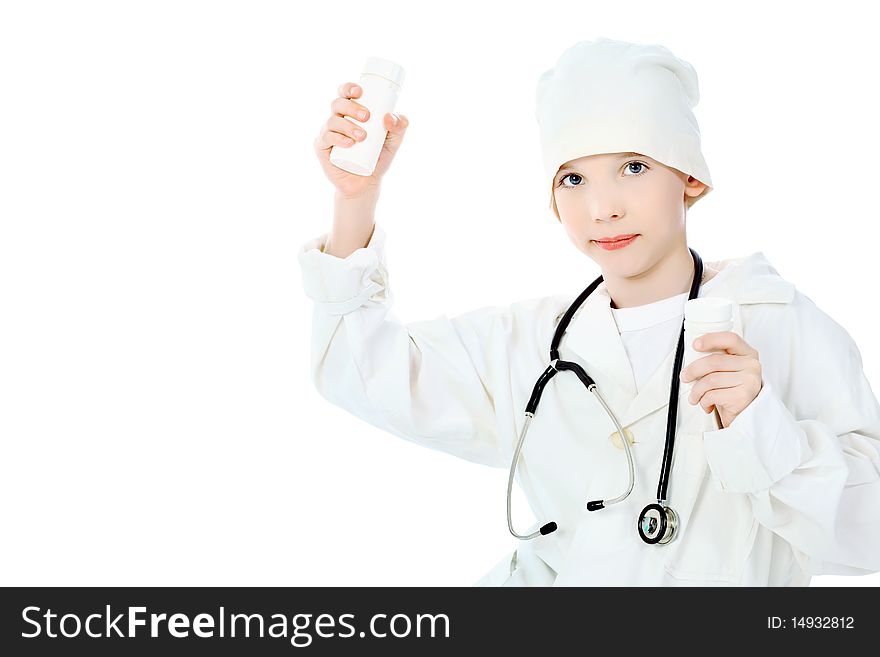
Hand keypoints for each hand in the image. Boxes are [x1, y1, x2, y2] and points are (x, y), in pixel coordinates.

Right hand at [314, 81, 409, 199]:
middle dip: (351, 107)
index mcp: (351, 112)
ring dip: (347, 125)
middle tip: (366, 116)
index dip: (348, 87)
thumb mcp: (394, 141)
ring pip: (332, 120)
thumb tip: (389, 116)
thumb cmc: (378, 157)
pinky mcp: (322, 148)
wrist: (367, 184)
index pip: (345, 93)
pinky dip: (337, 138)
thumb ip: (400, 126)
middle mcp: (338, 120)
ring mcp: (328, 133)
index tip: (359, 91)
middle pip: (337, 103)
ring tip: (362, 136)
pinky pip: (325, 138)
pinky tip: (348, 143)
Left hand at [679, 331, 762, 428]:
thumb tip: (692, 357)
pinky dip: (703, 401)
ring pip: (710, 380)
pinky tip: (707, 404)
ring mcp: (749, 380)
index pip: (730, 339)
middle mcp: (752, 365)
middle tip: (684, 377)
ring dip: (696, 391)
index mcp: (748, 354)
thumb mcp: (728, 371)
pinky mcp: (743, 396)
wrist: (745, 415)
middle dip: (693, 370)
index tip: (695, 344)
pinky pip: (712, 395)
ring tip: (695, 397)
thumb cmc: (732, 391)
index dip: (711, 339)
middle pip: (714, 361)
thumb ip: (717, 361)